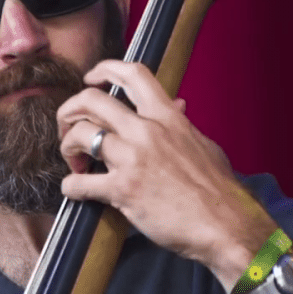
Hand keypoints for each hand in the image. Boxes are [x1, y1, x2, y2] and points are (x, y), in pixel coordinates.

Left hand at [56, 60, 276, 285]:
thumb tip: (178, 107)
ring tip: (75, 163)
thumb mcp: (204, 145)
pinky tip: (75, 191)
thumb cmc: (219, 190)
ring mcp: (133, 159)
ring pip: (81, 135)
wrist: (225, 224)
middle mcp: (147, 131)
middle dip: (69, 110)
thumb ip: (182, 125)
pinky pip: (79, 183)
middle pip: (91, 100)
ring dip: (68, 147)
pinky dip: (70, 187)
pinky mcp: (123, 190)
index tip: (90, 78)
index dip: (104, 69)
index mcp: (167, 117)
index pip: (132, 74)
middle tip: (68, 126)